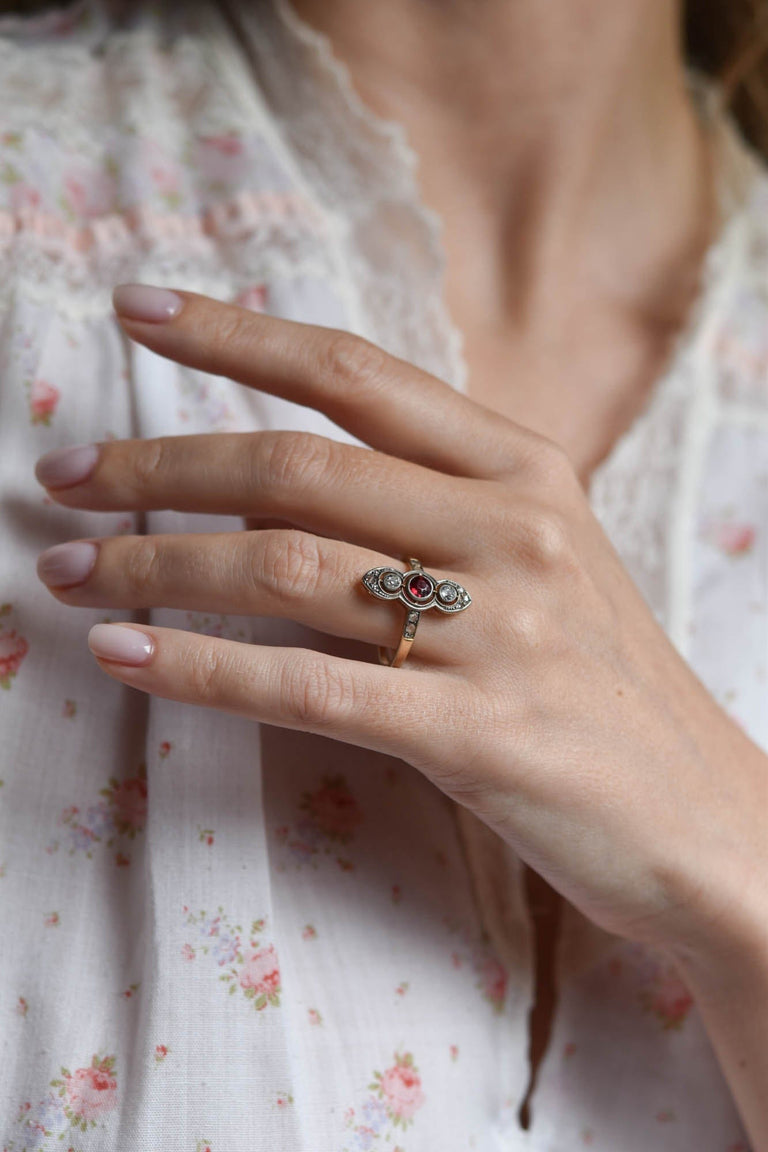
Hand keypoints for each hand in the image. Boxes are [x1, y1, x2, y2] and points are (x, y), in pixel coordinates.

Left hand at [35, 284, 767, 966]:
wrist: (702, 815)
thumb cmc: (602, 683)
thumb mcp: (541, 557)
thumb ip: (437, 503)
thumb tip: (286, 480)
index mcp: (526, 468)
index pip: (356, 375)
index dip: (236, 335)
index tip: (138, 311)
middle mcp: (512, 529)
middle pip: (295, 467)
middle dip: (157, 467)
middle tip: (64, 480)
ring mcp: (498, 630)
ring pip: (283, 569)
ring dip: (151, 565)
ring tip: (65, 574)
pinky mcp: (477, 735)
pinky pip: (305, 686)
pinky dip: (198, 668)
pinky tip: (122, 656)